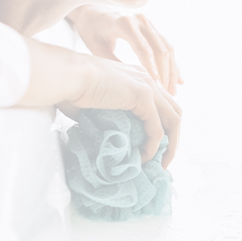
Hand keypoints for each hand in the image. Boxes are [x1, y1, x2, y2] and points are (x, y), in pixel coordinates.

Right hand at [59, 56, 181, 168]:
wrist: (67, 76)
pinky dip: (153, 146)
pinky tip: (143, 157)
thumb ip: (107, 117)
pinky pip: (156, 128)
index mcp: (136, 78)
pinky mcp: (142, 95)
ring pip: (173, 120)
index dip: (162, 127)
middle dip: (173, 138)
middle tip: (163, 160)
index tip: (153, 148)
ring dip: (170, 145)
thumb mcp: (95, 104)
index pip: (161, 104)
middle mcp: (146, 79)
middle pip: (174, 111)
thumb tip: (106, 136)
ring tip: (160, 164)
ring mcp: (147, 85)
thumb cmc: (71, 88)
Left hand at [67, 5, 182, 95]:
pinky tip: (178, 80)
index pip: (144, 49)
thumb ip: (113, 63)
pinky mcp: (152, 27)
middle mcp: (139, 20)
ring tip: (173, 92)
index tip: (157, 88)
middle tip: (167, 95)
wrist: (94, 11)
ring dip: (172, 71)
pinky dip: (172, 64)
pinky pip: (167, 46)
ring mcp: (148, 22)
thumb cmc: (92, 31)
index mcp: (124, 24)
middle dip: (165, 74)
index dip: (152, 69)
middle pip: (160, 49)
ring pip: (167, 48)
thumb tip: (131, 86)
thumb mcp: (97, 48)